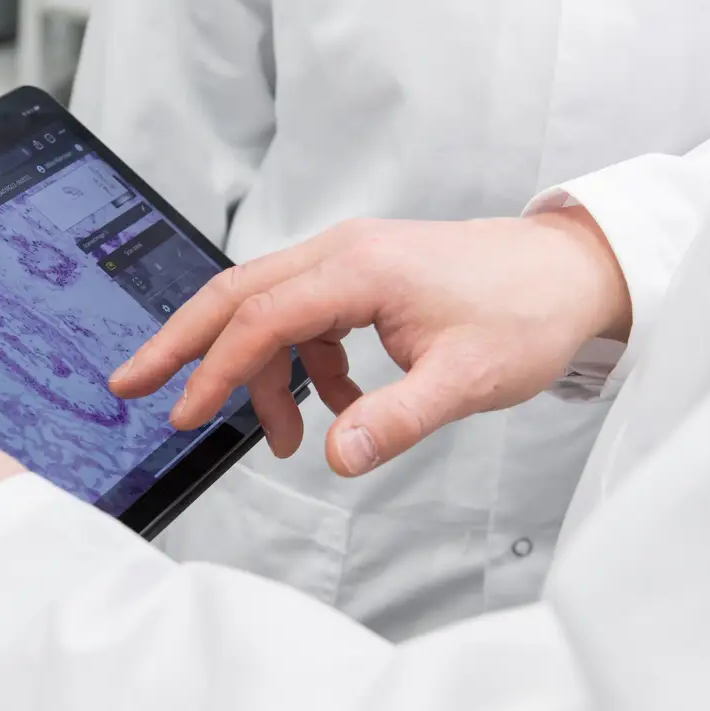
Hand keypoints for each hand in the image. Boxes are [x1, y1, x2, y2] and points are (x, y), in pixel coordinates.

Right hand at [110, 209, 630, 476]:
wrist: (578, 271)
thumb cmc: (528, 312)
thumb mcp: (467, 379)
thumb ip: (395, 420)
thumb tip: (334, 457)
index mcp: (357, 268)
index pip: (259, 319)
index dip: (215, 371)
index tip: (185, 416)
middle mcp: (342, 252)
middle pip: (235, 293)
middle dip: (181, 342)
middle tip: (130, 382)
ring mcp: (349, 260)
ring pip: (266, 307)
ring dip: (257, 371)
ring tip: (281, 435)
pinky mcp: (362, 276)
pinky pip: (304, 318)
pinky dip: (300, 365)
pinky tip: (335, 406)